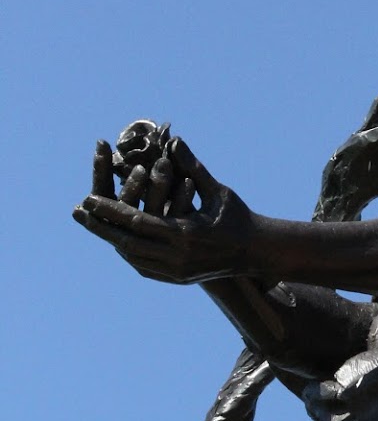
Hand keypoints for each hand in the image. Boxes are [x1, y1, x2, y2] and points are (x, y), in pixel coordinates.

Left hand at [74, 138, 255, 283]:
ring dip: (112, 240)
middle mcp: (178, 256)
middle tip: (79, 213)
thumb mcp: (216, 190)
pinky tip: (120, 242)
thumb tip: (174, 140)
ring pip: (133, 258)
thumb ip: (192, 167)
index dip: (110, 210)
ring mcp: (177, 271)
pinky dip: (129, 254)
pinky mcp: (178, 279)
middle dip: (101, 227)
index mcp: (186, 233)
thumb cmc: (237, 216)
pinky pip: (145, 268)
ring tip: (95, 226)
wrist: (256, 251)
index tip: (88, 198)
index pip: (137, 221)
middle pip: (127, 243)